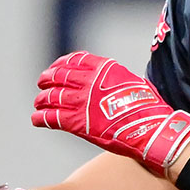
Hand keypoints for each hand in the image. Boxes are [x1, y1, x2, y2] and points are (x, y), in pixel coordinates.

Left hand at [31, 51, 189, 176]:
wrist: (152, 129)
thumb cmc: (148, 109)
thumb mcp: (132, 83)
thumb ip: (116, 81)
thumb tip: (111, 84)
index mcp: (104, 69)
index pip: (76, 60)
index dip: (62, 64)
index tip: (56, 67)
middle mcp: (90, 82)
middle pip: (59, 76)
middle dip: (48, 79)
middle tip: (42, 83)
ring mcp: (82, 102)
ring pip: (52, 97)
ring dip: (42, 100)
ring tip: (38, 103)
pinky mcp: (78, 123)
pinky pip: (52, 118)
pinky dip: (41, 117)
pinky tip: (36, 119)